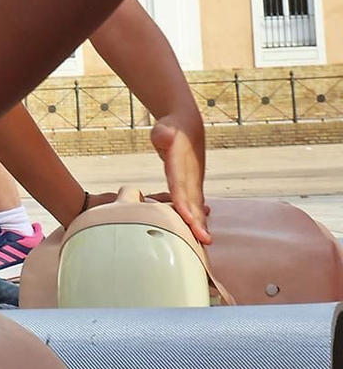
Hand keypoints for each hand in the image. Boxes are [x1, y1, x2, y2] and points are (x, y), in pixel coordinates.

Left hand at [150, 112, 209, 244]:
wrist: (188, 127)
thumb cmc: (172, 128)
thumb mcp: (164, 128)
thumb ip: (163, 134)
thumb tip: (164, 136)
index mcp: (181, 163)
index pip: (181, 186)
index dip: (184, 202)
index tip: (189, 219)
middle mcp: (191, 175)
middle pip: (192, 200)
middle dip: (197, 220)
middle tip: (204, 240)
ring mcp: (194, 181)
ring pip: (197, 204)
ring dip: (200, 222)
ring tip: (205, 242)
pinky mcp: (193, 185)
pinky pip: (195, 204)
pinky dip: (198, 218)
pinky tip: (200, 234)